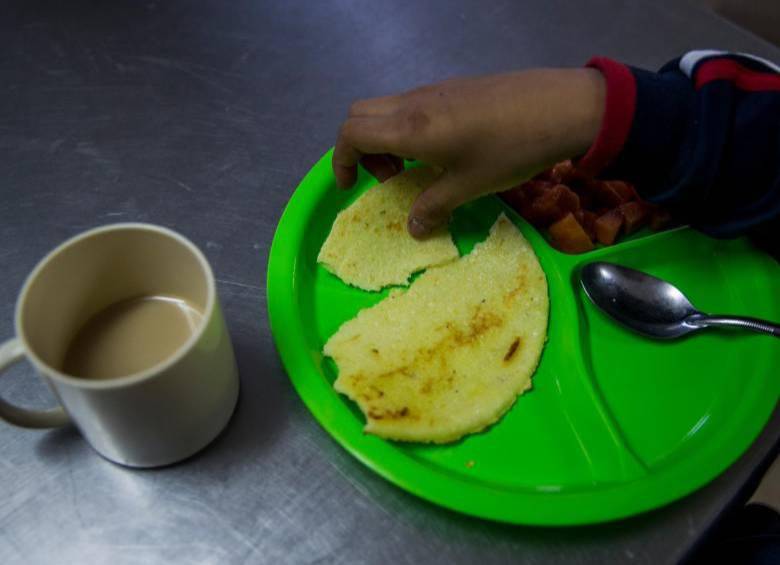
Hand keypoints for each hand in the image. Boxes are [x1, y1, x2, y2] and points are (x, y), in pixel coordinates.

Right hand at [333, 68, 604, 237]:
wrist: (561, 106)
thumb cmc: (510, 149)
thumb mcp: (470, 185)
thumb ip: (434, 206)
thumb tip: (414, 230)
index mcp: (410, 128)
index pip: (351, 133)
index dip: (340, 161)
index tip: (352, 186)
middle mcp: (413, 103)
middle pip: (361, 114)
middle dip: (360, 149)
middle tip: (389, 178)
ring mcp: (434, 90)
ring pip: (386, 108)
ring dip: (385, 138)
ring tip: (416, 168)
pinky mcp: (453, 87)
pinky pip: (412, 105)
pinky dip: (407, 128)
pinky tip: (442, 150)